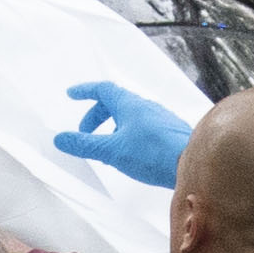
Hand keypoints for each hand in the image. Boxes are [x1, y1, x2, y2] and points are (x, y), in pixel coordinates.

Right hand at [52, 80, 191, 187]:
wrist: (192, 162)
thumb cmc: (152, 153)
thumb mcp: (111, 150)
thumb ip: (84, 144)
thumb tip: (61, 139)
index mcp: (129, 104)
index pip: (103, 90)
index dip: (85, 91)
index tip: (72, 94)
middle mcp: (145, 106)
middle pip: (114, 103)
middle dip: (95, 116)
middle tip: (84, 133)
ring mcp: (158, 118)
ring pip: (128, 116)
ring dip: (111, 127)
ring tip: (104, 147)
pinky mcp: (166, 132)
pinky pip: (141, 126)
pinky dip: (126, 134)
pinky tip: (127, 153)